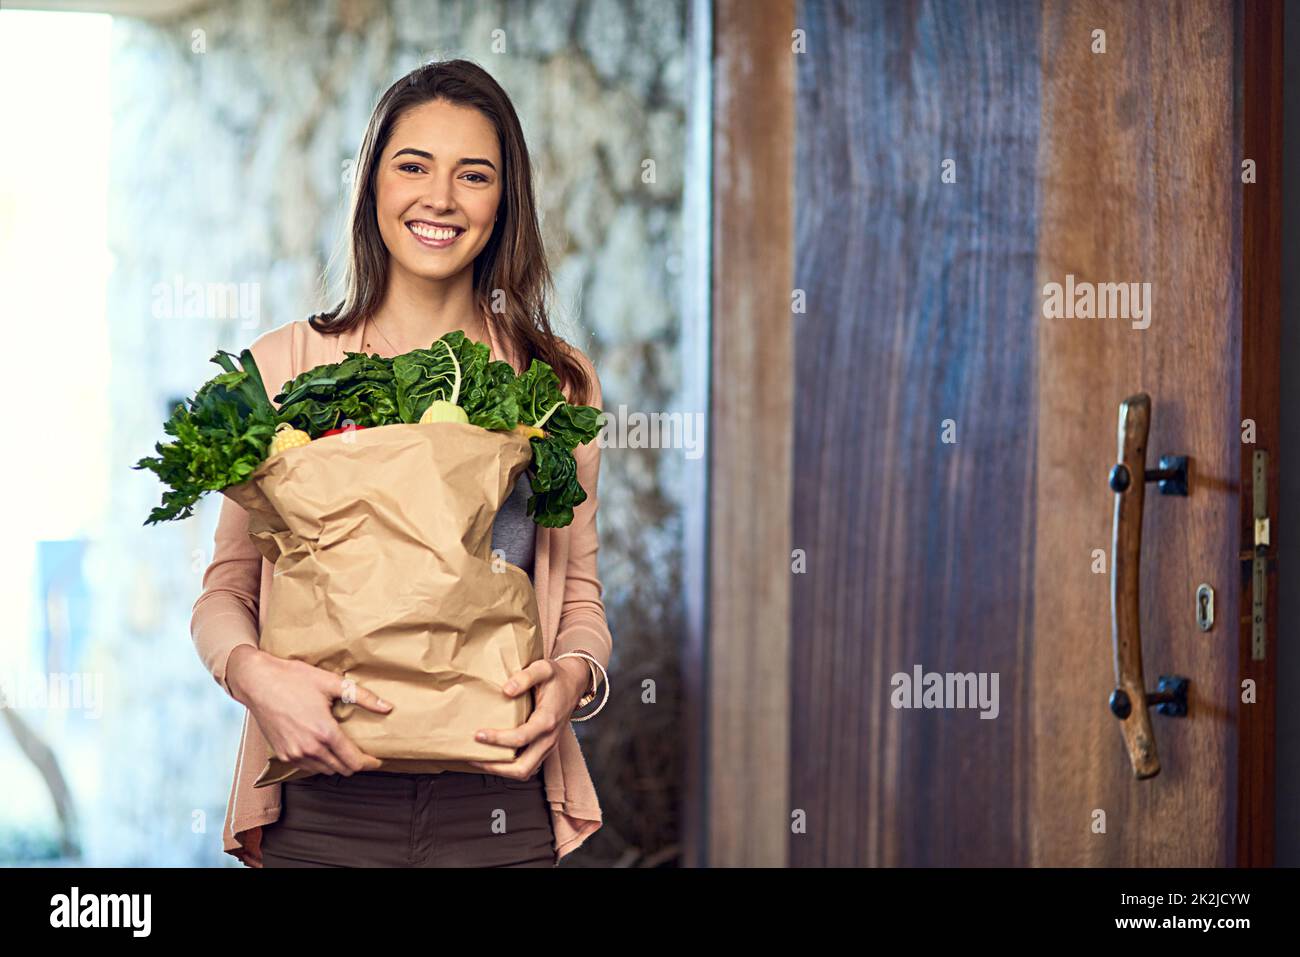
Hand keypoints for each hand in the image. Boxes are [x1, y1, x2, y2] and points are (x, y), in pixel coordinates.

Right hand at [227, 646, 388, 776]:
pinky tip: (323, 748)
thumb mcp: (332, 683)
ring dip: (336, 764)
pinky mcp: (282, 754)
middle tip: (364, 754)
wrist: (258, 682)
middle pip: (341, 769)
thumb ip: (363, 697)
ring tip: (344, 750)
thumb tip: (387, 707)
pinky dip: (319, 762)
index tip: (377, 760)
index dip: (369, 763)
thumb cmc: (293, 679)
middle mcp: (309, 748)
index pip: (353, 761)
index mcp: (324, 732)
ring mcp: (293, 754)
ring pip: (324, 771)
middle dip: (355, 764)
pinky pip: (307, 767)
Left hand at [465, 657, 589, 780]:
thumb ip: (525, 677)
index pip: (521, 738)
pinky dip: (509, 767)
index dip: (497, 739)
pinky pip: (527, 766)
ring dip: (501, 770)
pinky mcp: (545, 747)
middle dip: (496, 766)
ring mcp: (548, 746)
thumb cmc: (556, 677)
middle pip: (523, 767)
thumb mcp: (543, 668)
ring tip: (479, 760)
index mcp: (547, 720)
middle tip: (474, 757)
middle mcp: (549, 738)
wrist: (574, 684)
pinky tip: (493, 757)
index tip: (478, 734)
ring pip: (525, 771)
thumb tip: (506, 691)